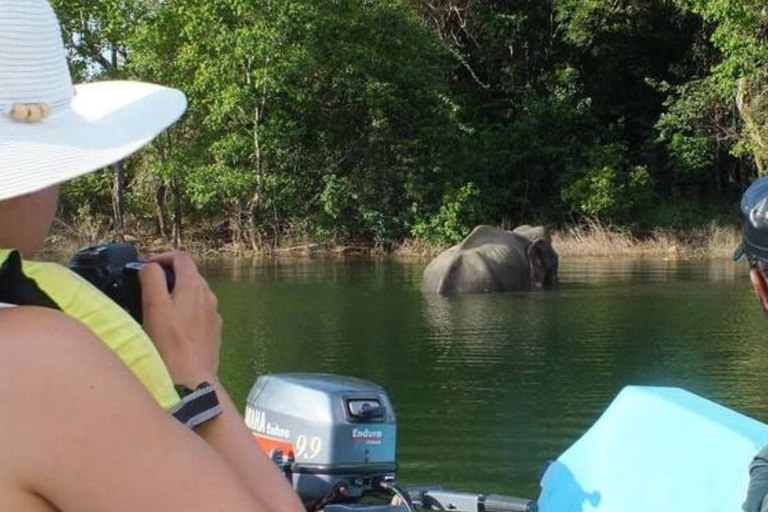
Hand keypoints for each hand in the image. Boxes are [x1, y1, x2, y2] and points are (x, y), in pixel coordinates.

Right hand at [139, 252, 221, 386]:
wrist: (192, 379)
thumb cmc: (169, 343)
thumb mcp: (154, 306)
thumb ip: (152, 279)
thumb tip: (151, 266)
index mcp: (194, 286)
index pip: (182, 258)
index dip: (162, 257)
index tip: (146, 268)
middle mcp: (209, 296)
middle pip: (190, 275)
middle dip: (169, 275)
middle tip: (148, 288)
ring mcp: (214, 314)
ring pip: (195, 294)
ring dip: (178, 294)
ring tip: (158, 308)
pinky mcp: (214, 332)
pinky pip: (199, 313)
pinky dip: (186, 311)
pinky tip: (173, 328)